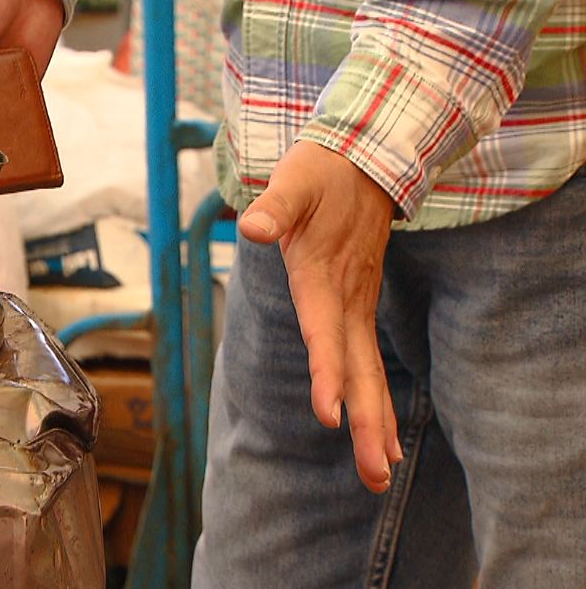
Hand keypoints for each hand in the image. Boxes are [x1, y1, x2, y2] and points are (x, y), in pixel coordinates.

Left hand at [238, 142, 403, 492]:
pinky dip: (379, 403)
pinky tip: (386, 440)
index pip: (324, 332)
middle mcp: (346, 299)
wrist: (364, 160)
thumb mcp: (292, 182)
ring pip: (370, 374)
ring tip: (380, 476)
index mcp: (322, 276)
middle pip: (358, 370)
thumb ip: (274, 208)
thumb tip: (251, 227)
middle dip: (367, 423)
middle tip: (374, 475)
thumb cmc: (319, 174)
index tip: (330, 415)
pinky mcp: (359, 308)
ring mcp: (358, 306)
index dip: (327, 373)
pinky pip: (370, 364)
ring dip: (377, 425)